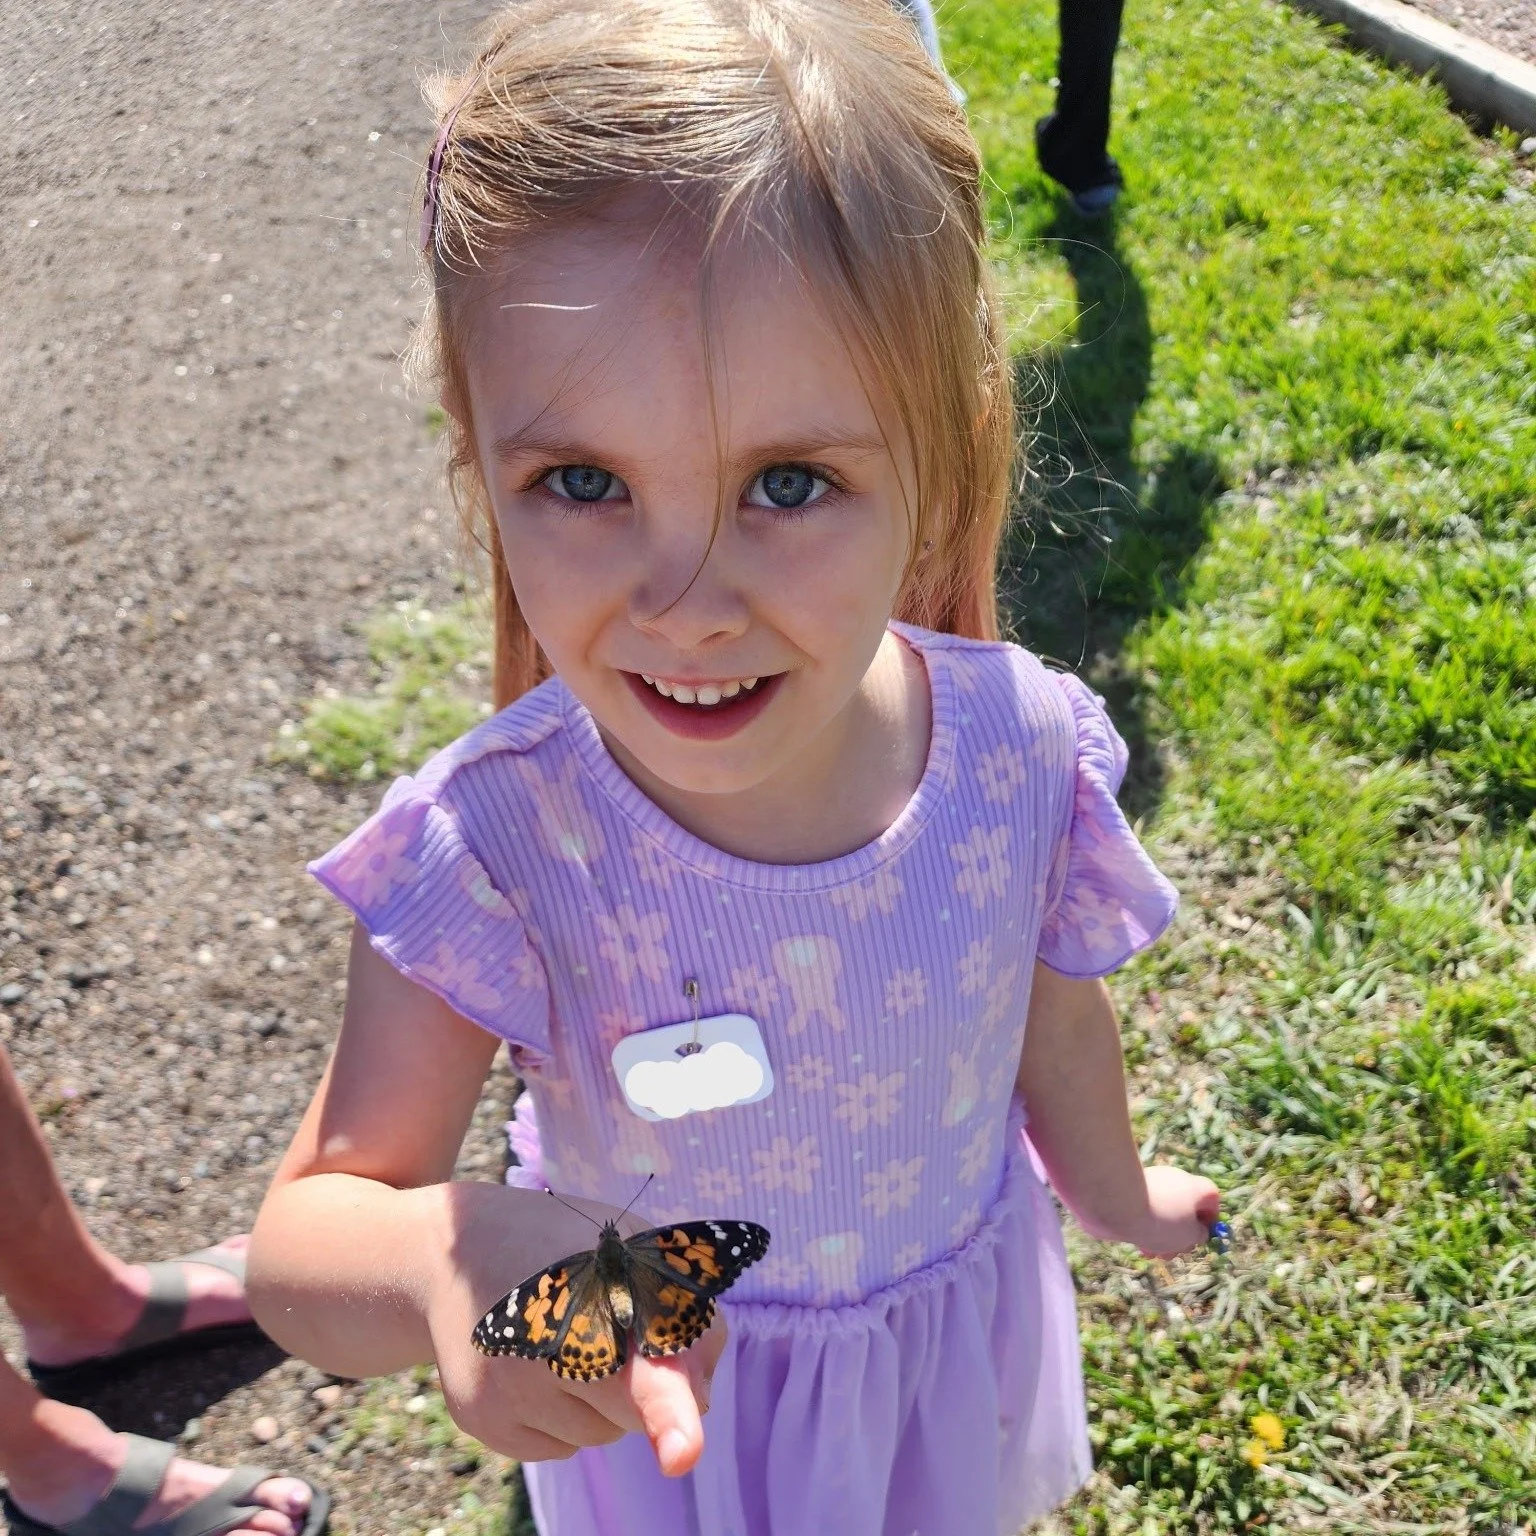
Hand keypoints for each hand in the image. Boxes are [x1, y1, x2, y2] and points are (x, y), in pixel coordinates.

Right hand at [426, 1184, 723, 1475]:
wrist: (458, 1252)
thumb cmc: (567, 1247)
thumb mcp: (633, 1247)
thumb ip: (681, 1310)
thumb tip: (698, 1398)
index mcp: (592, 1296)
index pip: (640, 1364)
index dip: (667, 1407)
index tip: (684, 1451)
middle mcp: (542, 1351)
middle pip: (635, 1411)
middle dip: (645, 1382)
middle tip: (616, 1328)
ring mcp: (506, 1391)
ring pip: (600, 1435)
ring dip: (604, 1402)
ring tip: (566, 1339)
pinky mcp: (482, 1421)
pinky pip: (560, 1448)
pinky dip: (566, 1417)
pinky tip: (538, 1367)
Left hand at [1124, 1165, 1222, 1257]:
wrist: (1117, 1204)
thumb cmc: (1161, 1220)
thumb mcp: (1190, 1235)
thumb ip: (1198, 1234)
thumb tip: (1196, 1230)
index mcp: (1194, 1186)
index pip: (1211, 1198)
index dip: (1209, 1221)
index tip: (1200, 1238)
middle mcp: (1174, 1181)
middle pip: (1186, 1211)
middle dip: (1181, 1236)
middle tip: (1173, 1252)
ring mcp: (1151, 1186)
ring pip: (1164, 1215)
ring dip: (1162, 1238)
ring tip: (1153, 1253)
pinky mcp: (1131, 1192)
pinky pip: (1145, 1213)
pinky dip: (1145, 1229)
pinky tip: (1139, 1245)